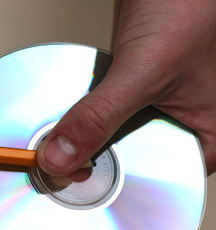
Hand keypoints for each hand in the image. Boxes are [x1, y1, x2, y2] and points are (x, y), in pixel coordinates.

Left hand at [37, 0, 215, 176]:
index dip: (111, 184)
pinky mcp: (133, 91)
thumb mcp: (143, 72)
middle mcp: (184, 126)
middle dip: (94, 161)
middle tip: (58, 162)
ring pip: (113, 138)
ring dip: (87, 137)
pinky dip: (86, 115)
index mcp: (207, 136)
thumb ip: (100, 116)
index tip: (70, 183)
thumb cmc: (189, 9)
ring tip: (62, 140)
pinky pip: (105, 113)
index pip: (154, 179)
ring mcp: (157, 108)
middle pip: (129, 161)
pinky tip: (69, 118)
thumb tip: (60, 156)